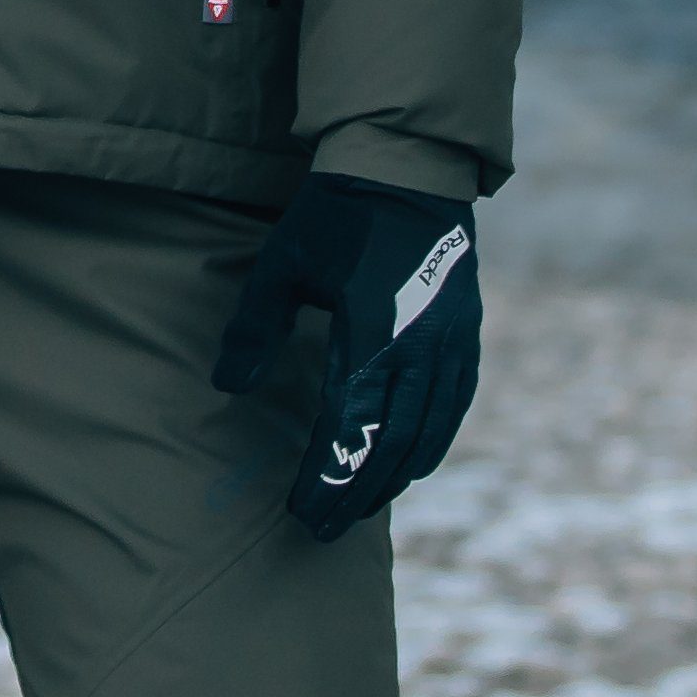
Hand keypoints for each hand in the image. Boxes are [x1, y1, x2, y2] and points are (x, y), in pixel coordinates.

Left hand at [217, 169, 481, 539]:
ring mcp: (451, 343)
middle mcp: (419, 347)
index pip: (348, 428)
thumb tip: (229, 387)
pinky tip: (412, 466)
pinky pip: (454, 405)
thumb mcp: (282, 267)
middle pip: (391, 444)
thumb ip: (255, 329)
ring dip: (394, 477)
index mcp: (372, 332)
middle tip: (326, 528)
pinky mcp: (466, 334)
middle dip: (357, 492)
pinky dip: (432, 443)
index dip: (325, 477)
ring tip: (361, 507)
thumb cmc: (335, 217)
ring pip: (428, 432)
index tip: (302, 513)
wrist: (406, 168)